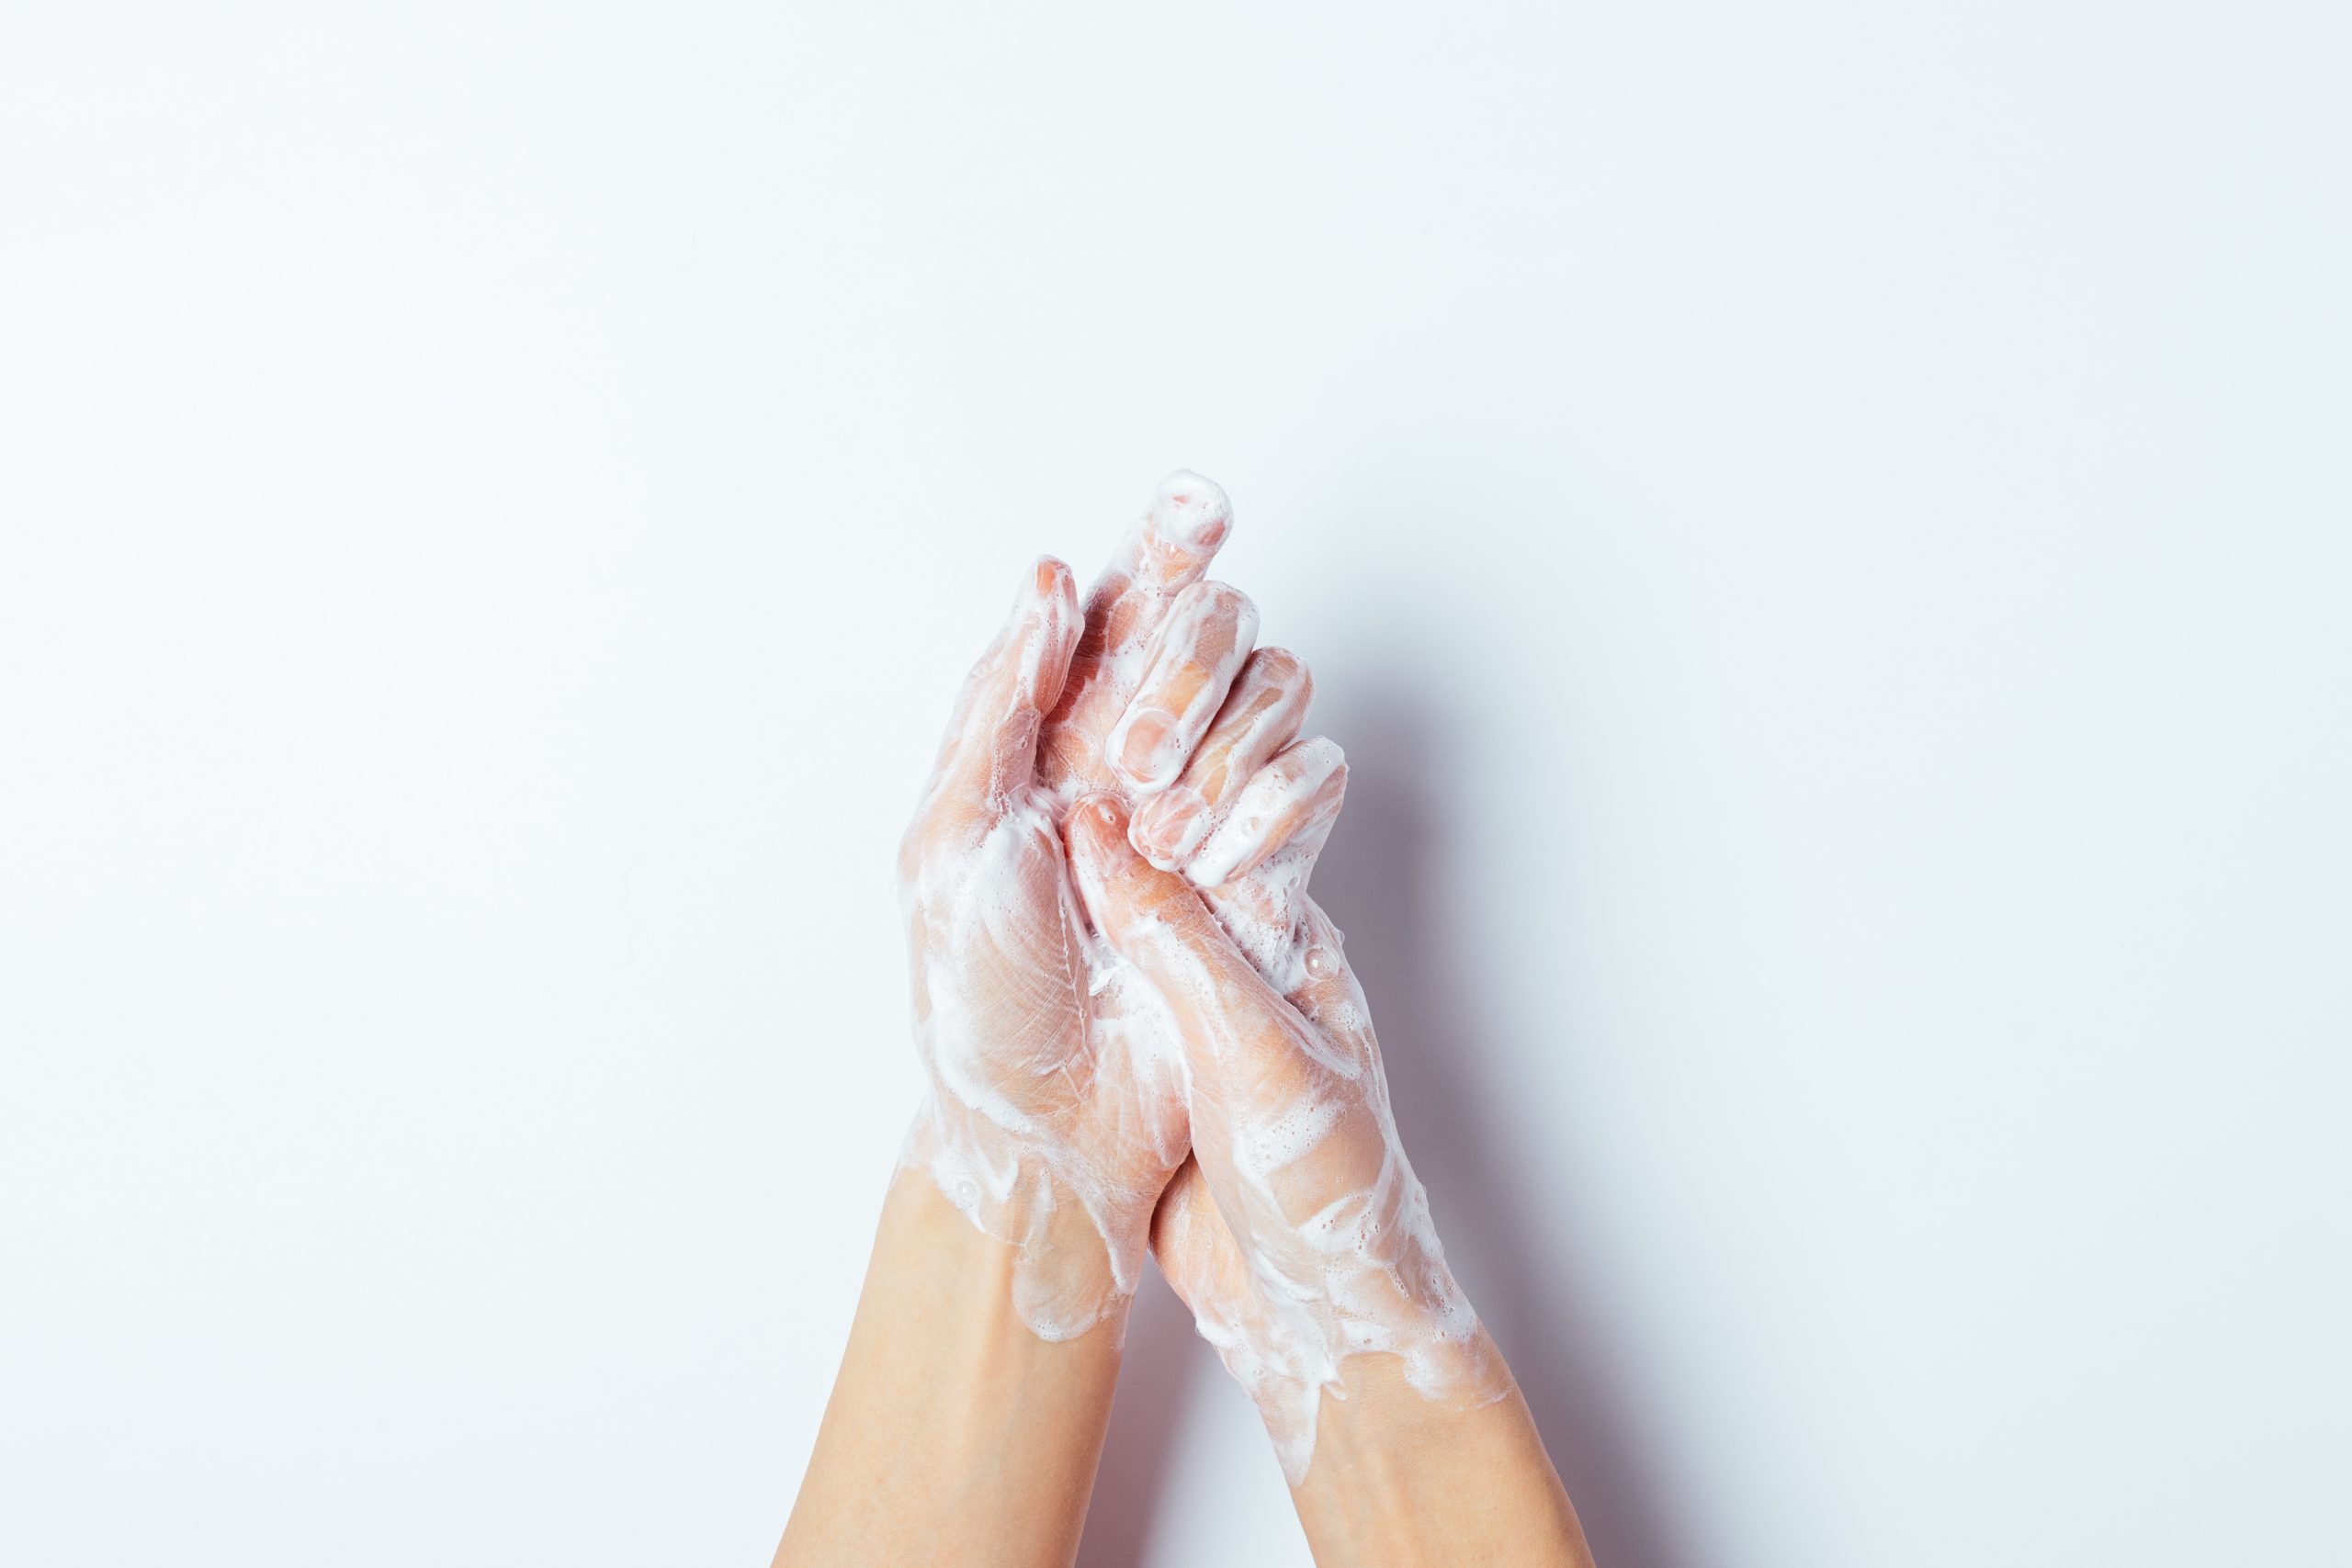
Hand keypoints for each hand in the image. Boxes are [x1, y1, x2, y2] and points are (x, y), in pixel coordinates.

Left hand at [896, 472, 1347, 1338]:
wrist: (1051, 1128)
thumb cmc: (976, 995)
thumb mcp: (948, 840)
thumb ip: (999, 703)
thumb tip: (1051, 580)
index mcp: (1050, 736)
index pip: (1120, 609)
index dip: (1164, 546)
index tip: (1198, 504)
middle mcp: (1137, 757)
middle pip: (1209, 632)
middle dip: (1185, 669)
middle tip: (1134, 762)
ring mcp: (1207, 810)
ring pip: (1273, 696)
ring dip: (1226, 742)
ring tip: (1162, 838)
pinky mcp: (1265, 874)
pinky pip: (1308, 789)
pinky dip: (1279, 801)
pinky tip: (1220, 860)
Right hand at [1062, 797, 1509, 1480]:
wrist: (1313, 1310)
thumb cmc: (1326, 1185)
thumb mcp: (1252, 1052)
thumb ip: (1181, 944)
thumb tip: (1106, 835)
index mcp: (1291, 933)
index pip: (1233, 807)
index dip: (1174, 762)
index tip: (1102, 740)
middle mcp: (1245, 951)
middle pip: (1176, 837)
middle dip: (1120, 791)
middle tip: (1050, 759)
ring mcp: (1197, 999)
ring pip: (1132, 900)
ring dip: (1083, 860)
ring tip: (1015, 812)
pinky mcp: (1156, 1052)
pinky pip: (1109, 967)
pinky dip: (1069, 932)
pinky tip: (1020, 912)